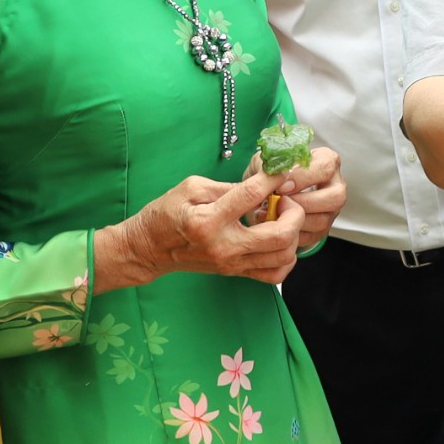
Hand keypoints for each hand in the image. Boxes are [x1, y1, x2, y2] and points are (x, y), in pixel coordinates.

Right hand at [97, 172, 306, 291]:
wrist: (149, 249)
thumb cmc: (166, 214)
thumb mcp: (191, 188)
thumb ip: (229, 186)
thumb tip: (262, 185)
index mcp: (209, 220)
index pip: (252, 195)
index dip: (273, 178)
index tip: (280, 169)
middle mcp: (225, 246)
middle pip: (281, 235)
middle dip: (294, 212)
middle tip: (285, 199)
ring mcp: (232, 263)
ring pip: (284, 256)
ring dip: (293, 234)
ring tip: (282, 219)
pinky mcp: (236, 273)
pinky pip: (275, 274)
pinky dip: (286, 257)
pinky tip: (278, 240)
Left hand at [248, 144, 347, 248]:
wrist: (268, 191)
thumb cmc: (272, 173)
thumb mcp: (269, 162)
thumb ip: (271, 167)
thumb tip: (272, 177)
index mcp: (327, 161)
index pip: (325, 167)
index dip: (303, 178)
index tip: (280, 187)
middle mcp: (335, 185)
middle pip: (334, 197)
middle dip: (303, 202)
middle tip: (280, 203)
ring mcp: (331, 209)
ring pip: (322, 220)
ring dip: (294, 219)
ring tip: (272, 214)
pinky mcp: (323, 229)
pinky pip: (311, 236)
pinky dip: (291, 233)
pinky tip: (276, 224)